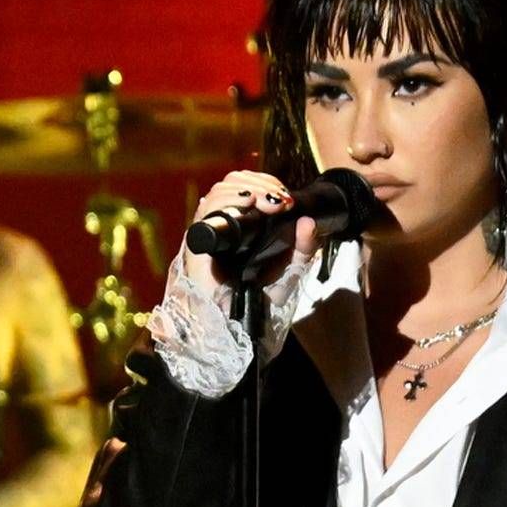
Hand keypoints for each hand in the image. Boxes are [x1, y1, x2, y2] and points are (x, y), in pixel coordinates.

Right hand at [184, 170, 319, 291]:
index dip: (264, 182)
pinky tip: (246, 204)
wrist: (242, 324)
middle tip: (280, 199)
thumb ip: (304, 247)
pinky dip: (226, 201)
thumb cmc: (262, 298)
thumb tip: (308, 221)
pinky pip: (206, 213)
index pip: (246, 185)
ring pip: (218, 192)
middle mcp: (223, 222)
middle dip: (258, 183)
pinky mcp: (198, 244)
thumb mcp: (291, 269)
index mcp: (243, 222)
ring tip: (268, 202)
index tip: (286, 196)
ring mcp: (209, 232)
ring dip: (246, 188)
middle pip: (231, 182)